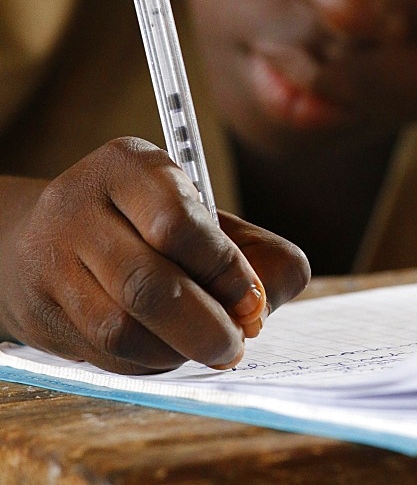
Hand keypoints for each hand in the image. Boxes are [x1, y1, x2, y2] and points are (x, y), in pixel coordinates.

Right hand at [0, 138, 309, 374]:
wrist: (42, 237)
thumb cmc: (143, 224)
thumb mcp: (198, 212)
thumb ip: (249, 250)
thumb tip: (264, 304)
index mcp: (129, 165)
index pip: (178, 222)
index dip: (224, 270)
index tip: (253, 302)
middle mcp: (80, 204)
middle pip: (147, 283)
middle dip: (205, 326)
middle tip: (235, 344)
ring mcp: (51, 258)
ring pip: (121, 328)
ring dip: (176, 351)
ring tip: (205, 347)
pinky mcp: (40, 309)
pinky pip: (102, 355)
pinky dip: (147, 363)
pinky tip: (167, 350)